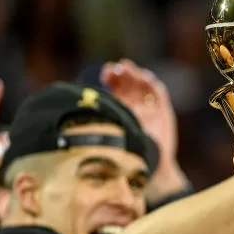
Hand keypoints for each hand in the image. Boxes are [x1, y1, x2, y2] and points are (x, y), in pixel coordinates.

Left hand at [100, 59, 187, 199]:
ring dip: (134, 74)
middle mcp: (135, 107)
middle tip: (113, 69)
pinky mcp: (163, 110)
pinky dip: (151, 83)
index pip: (115, 89)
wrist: (151, 165)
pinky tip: (144, 77)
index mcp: (121, 110)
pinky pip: (158, 92)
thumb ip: (97, 124)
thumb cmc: (126, 155)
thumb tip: (70, 115)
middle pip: (128, 84)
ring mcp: (149, 108)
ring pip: (141, 85)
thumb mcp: (108, 137)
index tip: (104, 75)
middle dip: (121, 74)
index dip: (111, 80)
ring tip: (126, 68)